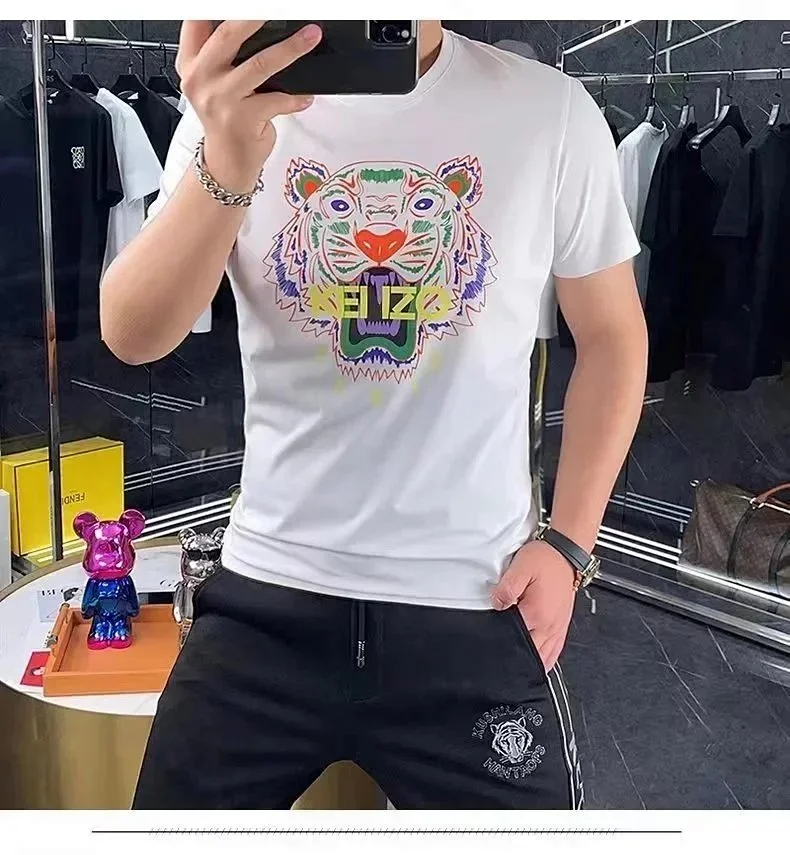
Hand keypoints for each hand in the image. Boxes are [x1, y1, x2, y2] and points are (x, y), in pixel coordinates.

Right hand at [177, 20, 321, 191]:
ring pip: (260, 64)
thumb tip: (257, 22)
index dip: (220, 7)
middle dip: (258, 15)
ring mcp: (221, 99)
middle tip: (284, 8)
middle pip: (230, 33)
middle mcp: (200, 77)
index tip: (247, 2)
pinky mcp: (242, 120)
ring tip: (310, 37)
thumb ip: (222, 53)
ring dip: (291, 48)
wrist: (227, 162)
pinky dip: (296, 97)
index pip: (198, 20)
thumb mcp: (212, 82)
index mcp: (190, 62)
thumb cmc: (226, 119)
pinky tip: (306, 96)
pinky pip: (277, 100)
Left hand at [491, 539, 575, 672]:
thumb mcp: (520, 568)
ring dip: (531, 663)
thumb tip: (496, 605)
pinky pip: (555, 651)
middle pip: (529, 653)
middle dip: (515, 657)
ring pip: (544, 657)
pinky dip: (545, 660)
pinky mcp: (562, 625)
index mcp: (537, 613)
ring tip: (516, 668)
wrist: (566, 553)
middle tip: (500, 661)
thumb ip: (506, 589)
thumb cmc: (546, 559)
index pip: (514, 638)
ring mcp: (558, 627)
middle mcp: (549, 625)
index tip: (491, 646)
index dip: (501, 642)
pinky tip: (538, 664)